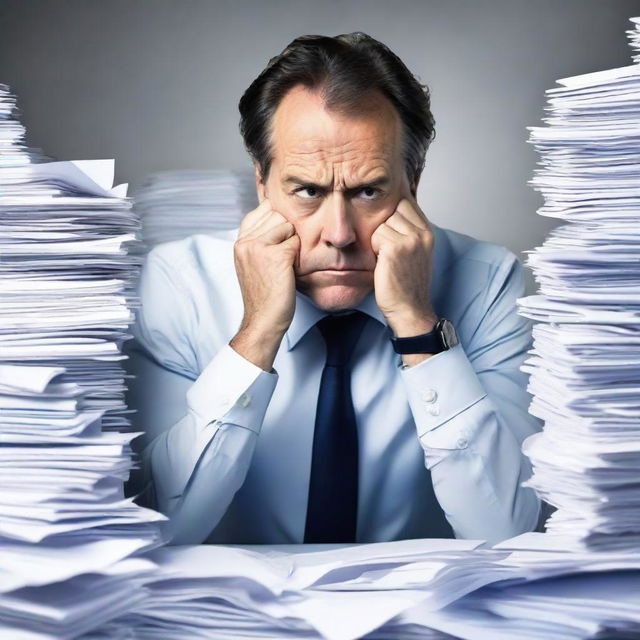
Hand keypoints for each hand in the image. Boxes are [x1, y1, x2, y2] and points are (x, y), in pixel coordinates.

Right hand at [233, 199, 299, 336]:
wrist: (263, 320)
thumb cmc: (264, 294)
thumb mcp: (252, 262)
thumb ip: (259, 238)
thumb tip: (275, 213)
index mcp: (240, 242)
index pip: (263, 209)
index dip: (277, 221)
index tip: (278, 239)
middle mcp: (246, 242)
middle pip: (278, 215)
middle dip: (286, 233)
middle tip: (281, 258)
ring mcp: (259, 247)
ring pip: (288, 226)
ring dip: (292, 244)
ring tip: (284, 265)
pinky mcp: (275, 256)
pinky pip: (296, 242)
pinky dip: (298, 257)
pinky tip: (288, 272)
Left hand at [370, 195, 437, 336]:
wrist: (409, 308)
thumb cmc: (407, 283)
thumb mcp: (416, 252)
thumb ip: (409, 230)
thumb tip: (392, 209)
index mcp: (428, 232)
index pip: (405, 203)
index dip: (392, 214)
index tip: (390, 233)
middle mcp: (422, 233)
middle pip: (391, 211)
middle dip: (384, 229)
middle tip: (389, 252)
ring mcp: (410, 239)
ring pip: (381, 224)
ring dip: (378, 241)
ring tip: (387, 260)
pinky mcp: (395, 248)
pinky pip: (375, 236)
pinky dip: (374, 250)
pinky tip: (382, 264)